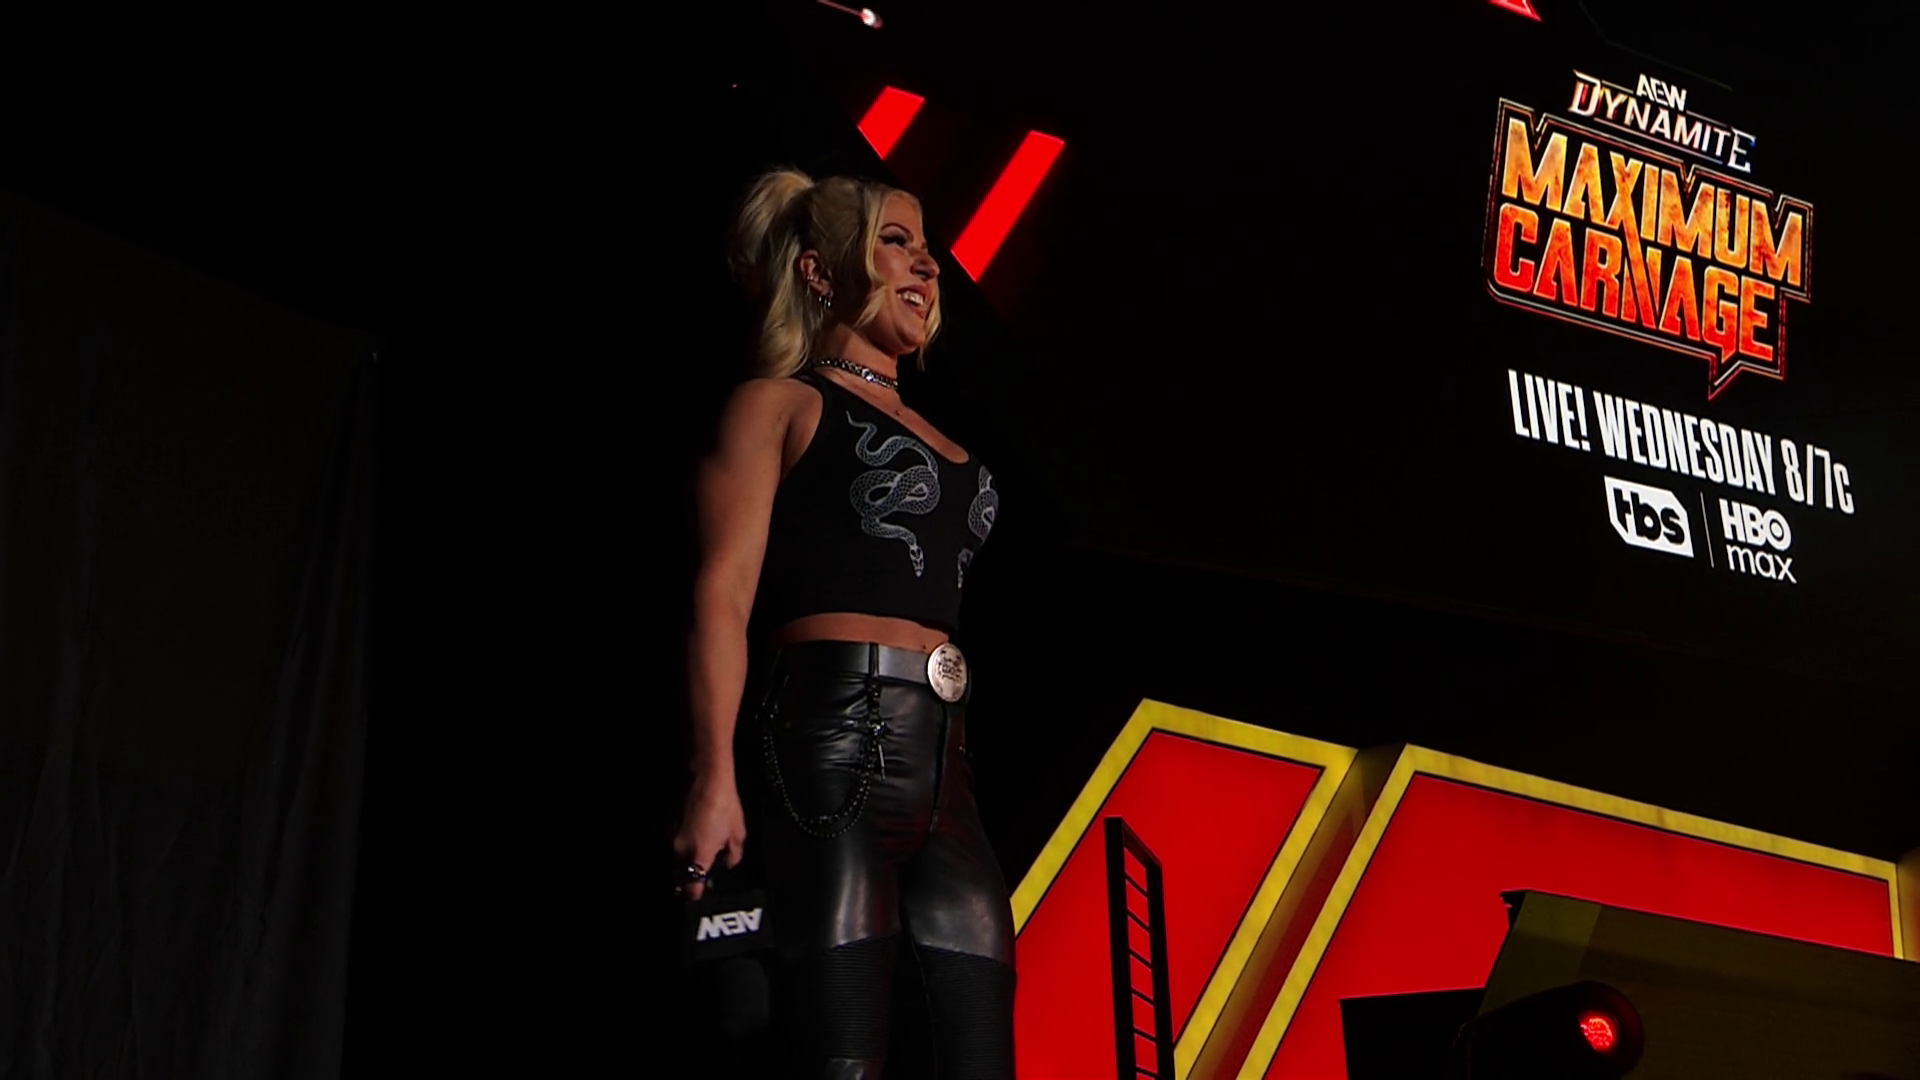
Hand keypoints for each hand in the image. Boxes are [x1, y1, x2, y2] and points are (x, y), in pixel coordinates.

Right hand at [672, 771, 745, 901]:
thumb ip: (732, 857)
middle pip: (681, 876)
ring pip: (677, 860)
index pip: (690, 887)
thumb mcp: (737, 834)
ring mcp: (673, 837)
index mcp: (699, 855)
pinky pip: (676, 845)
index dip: (695, 893)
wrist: (707, 780)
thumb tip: (726, 863)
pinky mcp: (669, 827)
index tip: (699, 892)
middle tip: (702, 872)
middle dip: (690, 878)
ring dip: (687, 861)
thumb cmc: (724, 806)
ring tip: (702, 851)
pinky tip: (697, 836)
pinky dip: (684, 847)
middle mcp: (682, 850)